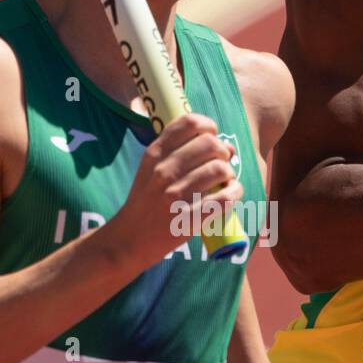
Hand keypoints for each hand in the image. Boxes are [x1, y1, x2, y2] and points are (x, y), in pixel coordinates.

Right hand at [113, 112, 241, 267]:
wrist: (128, 238)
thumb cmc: (145, 201)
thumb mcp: (150, 168)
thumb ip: (179, 151)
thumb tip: (225, 144)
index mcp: (155, 154)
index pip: (190, 123)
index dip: (209, 127)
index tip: (212, 138)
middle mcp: (164, 171)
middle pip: (211, 144)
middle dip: (223, 152)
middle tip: (220, 164)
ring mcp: (175, 195)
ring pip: (220, 169)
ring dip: (230, 174)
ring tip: (224, 182)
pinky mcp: (188, 219)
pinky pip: (224, 198)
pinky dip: (235, 193)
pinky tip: (231, 194)